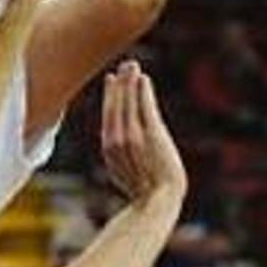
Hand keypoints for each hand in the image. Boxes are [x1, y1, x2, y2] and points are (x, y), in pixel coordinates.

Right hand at [101, 61, 186, 202]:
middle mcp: (117, 139)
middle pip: (116, 105)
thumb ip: (120, 159)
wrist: (157, 201)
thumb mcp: (125, 174)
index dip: (110, 96)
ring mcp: (133, 136)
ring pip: (128, 103)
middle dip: (119, 84)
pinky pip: (144, 107)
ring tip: (132, 66)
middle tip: (124, 66)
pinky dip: (143, 91)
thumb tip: (117, 152)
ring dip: (130, 82)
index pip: (109, 115)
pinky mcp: (151, 134)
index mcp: (109, 148)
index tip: (113, 80)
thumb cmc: (145, 193)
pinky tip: (144, 79)